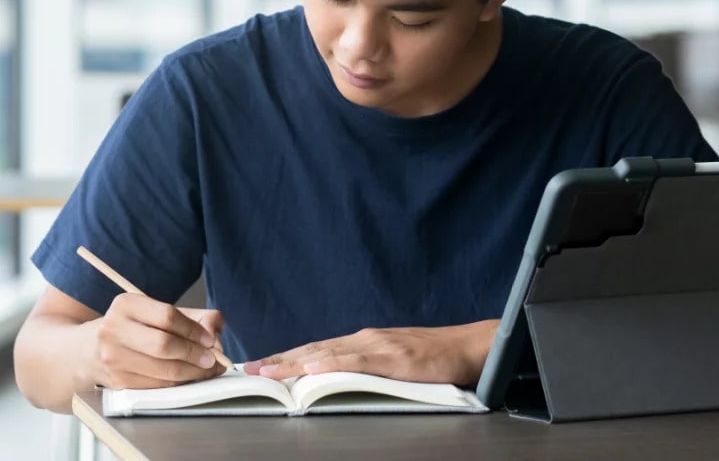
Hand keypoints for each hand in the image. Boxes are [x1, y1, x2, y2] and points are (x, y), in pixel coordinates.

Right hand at [93, 293, 226, 389]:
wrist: (89, 351)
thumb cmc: (136, 328)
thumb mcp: (159, 312)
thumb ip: (194, 317)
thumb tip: (215, 332)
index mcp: (126, 305)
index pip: (167, 316)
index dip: (193, 330)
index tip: (210, 339)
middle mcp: (113, 330)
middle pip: (163, 345)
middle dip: (194, 354)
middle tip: (213, 359)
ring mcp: (112, 359)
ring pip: (161, 370)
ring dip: (191, 372)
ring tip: (207, 370)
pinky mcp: (116, 382)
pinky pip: (156, 386)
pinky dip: (178, 383)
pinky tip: (189, 378)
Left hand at [243, 319, 498, 385]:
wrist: (469, 346)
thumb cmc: (435, 357)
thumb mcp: (394, 362)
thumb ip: (368, 367)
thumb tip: (338, 381)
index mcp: (364, 341)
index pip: (316, 350)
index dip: (286, 358)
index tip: (259, 366)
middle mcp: (365, 338)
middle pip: (313, 349)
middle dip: (279, 360)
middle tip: (248, 370)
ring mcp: (378, 346)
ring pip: (327, 353)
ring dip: (293, 362)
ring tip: (267, 371)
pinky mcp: (392, 357)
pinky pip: (355, 361)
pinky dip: (330, 364)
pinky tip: (312, 369)